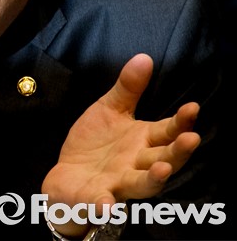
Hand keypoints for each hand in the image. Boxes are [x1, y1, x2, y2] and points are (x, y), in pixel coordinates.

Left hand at [41, 53, 199, 236]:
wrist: (69, 175)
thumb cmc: (96, 143)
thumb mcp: (110, 110)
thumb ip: (128, 88)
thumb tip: (144, 57)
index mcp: (143, 140)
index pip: (167, 131)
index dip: (181, 121)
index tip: (193, 107)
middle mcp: (137, 163)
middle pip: (164, 159)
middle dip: (178, 152)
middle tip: (191, 139)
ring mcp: (119, 182)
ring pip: (142, 184)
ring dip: (154, 179)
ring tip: (163, 171)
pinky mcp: (97, 197)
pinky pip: (102, 203)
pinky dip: (105, 205)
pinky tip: (107, 205)